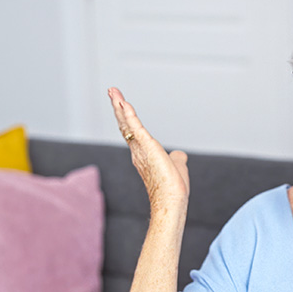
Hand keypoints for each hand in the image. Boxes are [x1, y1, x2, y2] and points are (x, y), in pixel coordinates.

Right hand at [108, 88, 189, 208]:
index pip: (132, 132)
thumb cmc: (172, 188)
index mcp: (143, 154)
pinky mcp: (146, 146)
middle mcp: (137, 151)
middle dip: (118, 107)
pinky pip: (135, 127)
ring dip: (120, 105)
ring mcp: (139, 149)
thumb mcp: (177, 166)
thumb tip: (180, 155)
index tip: (121, 105)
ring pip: (126, 123)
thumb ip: (177, 158)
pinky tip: (123, 103)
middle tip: (112, 91)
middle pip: (124, 124)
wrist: (171, 200)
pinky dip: (128, 114)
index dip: (126, 118)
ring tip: (112, 91)